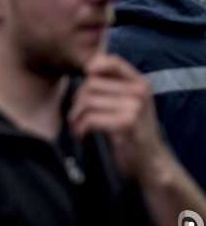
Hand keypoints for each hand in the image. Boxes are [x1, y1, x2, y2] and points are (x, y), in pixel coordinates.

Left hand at [68, 54, 166, 179]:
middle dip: (77, 101)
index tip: (84, 87)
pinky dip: (80, 128)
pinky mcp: (126, 124)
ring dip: (75, 116)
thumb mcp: (128, 105)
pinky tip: (83, 135)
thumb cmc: (132, 133)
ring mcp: (134, 107)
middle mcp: (139, 92)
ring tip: (78, 126)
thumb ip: (113, 87)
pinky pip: (90, 119)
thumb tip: (88, 66)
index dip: (93, 68)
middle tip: (77, 116)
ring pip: (87, 101)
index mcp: (140, 84)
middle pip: (91, 84)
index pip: (112, 61)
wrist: (151, 164)